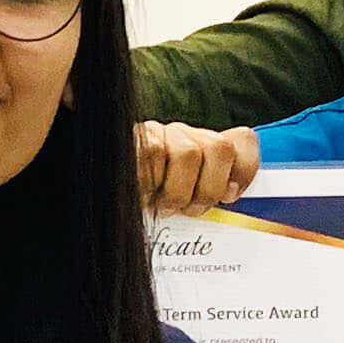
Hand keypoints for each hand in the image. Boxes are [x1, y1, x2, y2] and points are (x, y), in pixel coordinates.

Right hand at [135, 122, 261, 215]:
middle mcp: (182, 135)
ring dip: (176, 191)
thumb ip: (211, 197)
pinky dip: (149, 184)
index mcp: (201, 147)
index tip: (232, 197)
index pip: (241, 140)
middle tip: (190, 209)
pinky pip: (152, 156)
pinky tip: (140, 194)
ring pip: (188, 153)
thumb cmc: (145, 207)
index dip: (246, 167)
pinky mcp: (131, 137)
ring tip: (161, 205)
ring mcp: (156, 133)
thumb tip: (232, 193)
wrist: (97, 197)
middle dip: (209, 188)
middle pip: (219, 147)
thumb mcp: (183, 205)